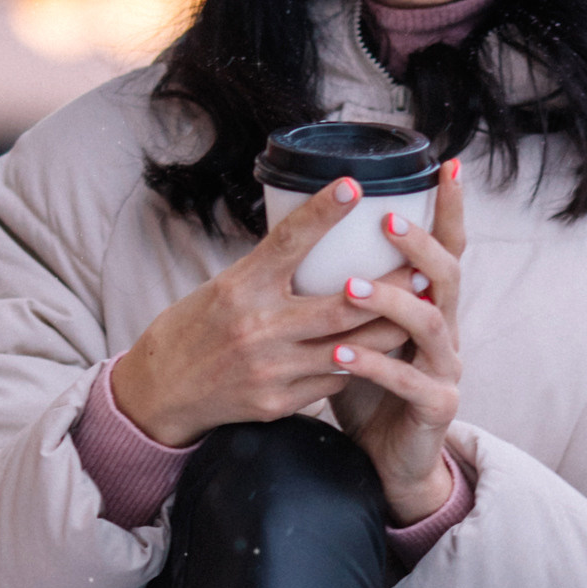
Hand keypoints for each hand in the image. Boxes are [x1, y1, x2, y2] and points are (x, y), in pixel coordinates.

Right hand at [112, 178, 412, 444]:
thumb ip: (270, 270)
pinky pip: (332, 382)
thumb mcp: (224, 287)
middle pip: (340, 306)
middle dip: (390, 289)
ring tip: (422, 311)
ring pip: (349, 350)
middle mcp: (256, 327)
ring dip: (389, 330)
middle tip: (426, 270)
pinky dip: (359, 365)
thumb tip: (317, 237)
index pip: (286, 241)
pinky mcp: (277, 402)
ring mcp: (270, 369)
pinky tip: (382, 354)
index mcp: (240, 288)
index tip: (354, 185)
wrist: (161, 391)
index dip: (322, 212)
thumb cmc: (196, 329)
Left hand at [328, 161, 465, 522]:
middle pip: (448, 275)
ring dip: (391, 301)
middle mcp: (447, 331)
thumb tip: (305, 237)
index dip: (450, 208)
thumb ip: (346, 291)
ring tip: (351, 286)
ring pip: (431, 325)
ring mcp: (447, 369)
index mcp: (429, 306)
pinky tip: (341, 356)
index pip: (447, 247)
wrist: (391, 459)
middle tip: (388, 220)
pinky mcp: (436, 406)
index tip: (446, 165)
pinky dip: (373, 366)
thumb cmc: (367, 390)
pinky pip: (408, 381)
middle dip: (420, 244)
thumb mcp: (356, 331)